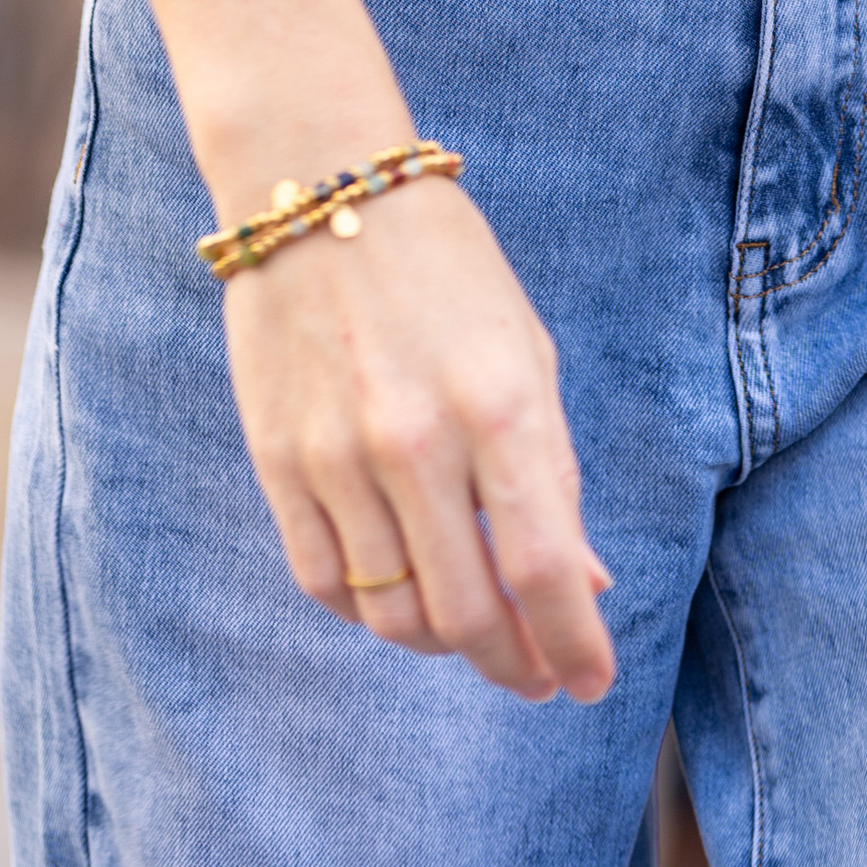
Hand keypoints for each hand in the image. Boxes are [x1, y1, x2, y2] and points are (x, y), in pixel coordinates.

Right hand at [222, 177, 616, 703]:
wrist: (318, 187)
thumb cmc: (445, 268)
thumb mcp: (525, 352)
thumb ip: (554, 472)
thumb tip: (583, 586)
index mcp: (498, 402)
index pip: (545, 567)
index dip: (575, 644)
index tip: (590, 679)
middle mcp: (416, 438)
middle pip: (465, 615)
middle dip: (512, 663)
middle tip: (535, 671)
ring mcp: (336, 454)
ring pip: (392, 614)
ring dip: (443, 642)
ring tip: (472, 625)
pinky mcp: (276, 460)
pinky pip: (324, 583)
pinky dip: (367, 610)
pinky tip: (398, 590)